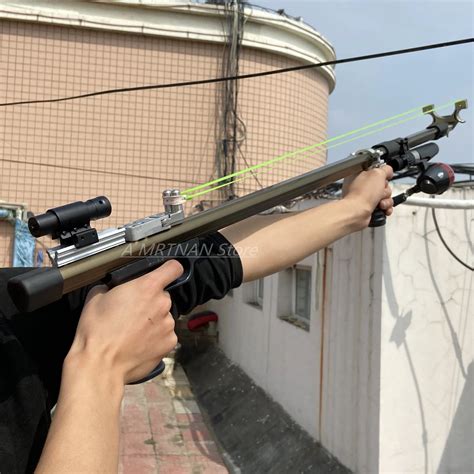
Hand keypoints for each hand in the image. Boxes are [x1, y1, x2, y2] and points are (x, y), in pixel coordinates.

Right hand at [66, 260, 182, 383]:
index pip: (173, 268)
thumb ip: (111, 287)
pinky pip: (166, 335)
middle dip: (151, 302)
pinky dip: (156, 338)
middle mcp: (163, 303)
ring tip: (133, 332)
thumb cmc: (96, 330)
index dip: (169, 270)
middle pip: (163, 296)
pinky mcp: (170, 343)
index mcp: (147, 287)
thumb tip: (111, 289)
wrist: (100, 365)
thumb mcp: (96, 297)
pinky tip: (140, 344)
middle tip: (133, 313)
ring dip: (154, 321)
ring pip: (164, 317)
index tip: (165, 274)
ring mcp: (168, 324)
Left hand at [342, 165, 393, 226]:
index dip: (382, 175)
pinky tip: (382, 209)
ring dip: (386, 200)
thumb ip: (385, 169)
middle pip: (383, 185)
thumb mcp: (377, 173)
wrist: (357, 213)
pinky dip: (385, 208)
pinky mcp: (369, 208)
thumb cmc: (363, 193)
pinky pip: (383, 206)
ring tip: (380, 203)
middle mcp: (361, 186)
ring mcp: (364, 198)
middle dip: (385, 190)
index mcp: (359, 174)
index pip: (376, 171)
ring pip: (384, 196)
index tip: (384, 178)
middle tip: (380, 192)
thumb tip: (388, 171)